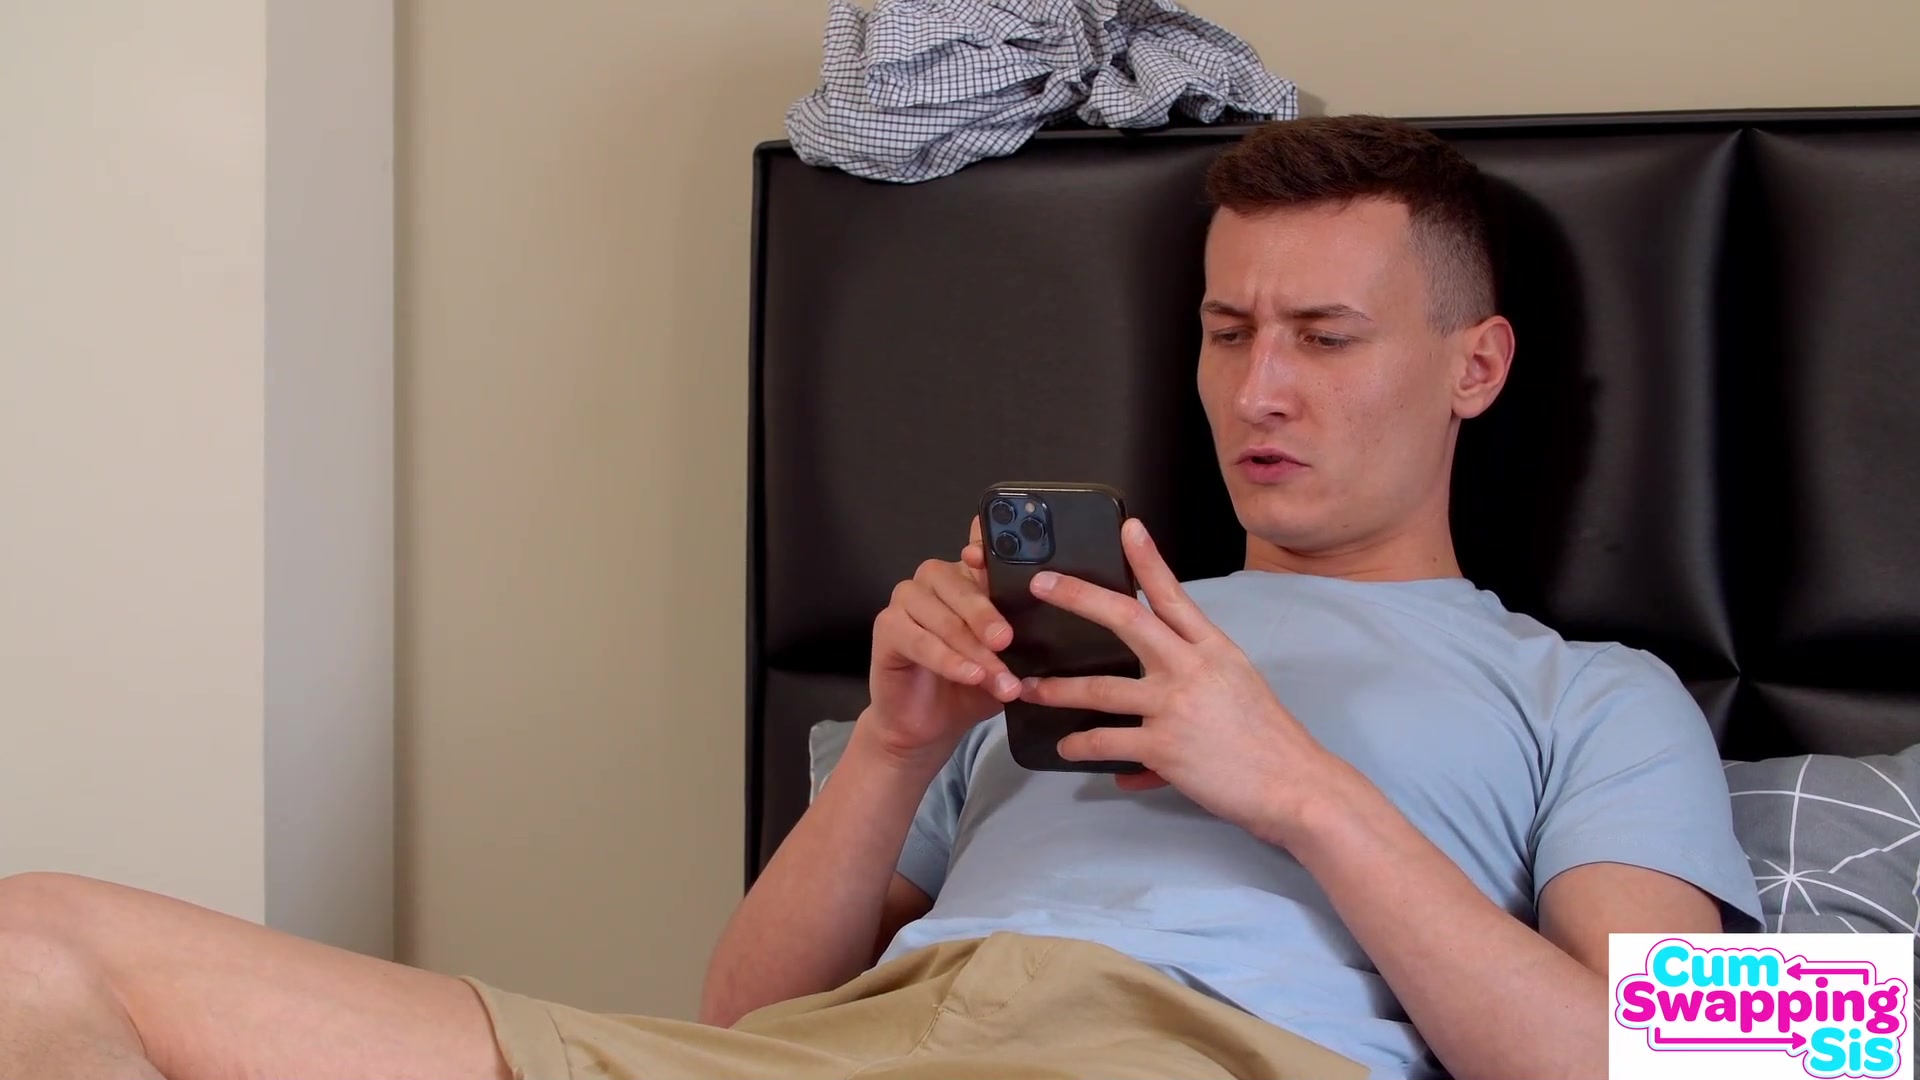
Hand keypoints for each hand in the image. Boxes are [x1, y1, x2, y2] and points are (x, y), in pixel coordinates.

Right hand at [865, 517, 1024, 769]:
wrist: (932, 725)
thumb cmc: (972, 685)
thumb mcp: (1006, 660)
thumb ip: (1019, 635)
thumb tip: (1046, 624)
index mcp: (967, 577)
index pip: (978, 550)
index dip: (985, 547)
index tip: (993, 556)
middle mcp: (934, 580)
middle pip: (958, 584)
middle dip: (985, 615)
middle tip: (1006, 641)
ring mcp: (906, 600)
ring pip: (940, 615)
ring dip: (970, 648)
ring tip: (995, 676)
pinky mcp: (886, 627)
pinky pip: (917, 639)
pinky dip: (946, 659)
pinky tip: (968, 674)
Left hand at [1016, 518, 1347, 845]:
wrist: (1296, 785)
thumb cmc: (1270, 740)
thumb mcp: (1238, 688)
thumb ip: (1195, 681)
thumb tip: (1159, 698)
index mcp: (1213, 649)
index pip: (1175, 593)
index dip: (1148, 559)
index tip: (1128, 528)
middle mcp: (1191, 668)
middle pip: (1126, 620)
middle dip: (1079, 598)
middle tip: (1042, 585)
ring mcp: (1175, 706)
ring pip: (1100, 687)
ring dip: (1058, 689)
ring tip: (1029, 688)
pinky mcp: (1164, 747)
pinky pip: (1107, 741)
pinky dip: (1081, 745)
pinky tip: (1066, 747)